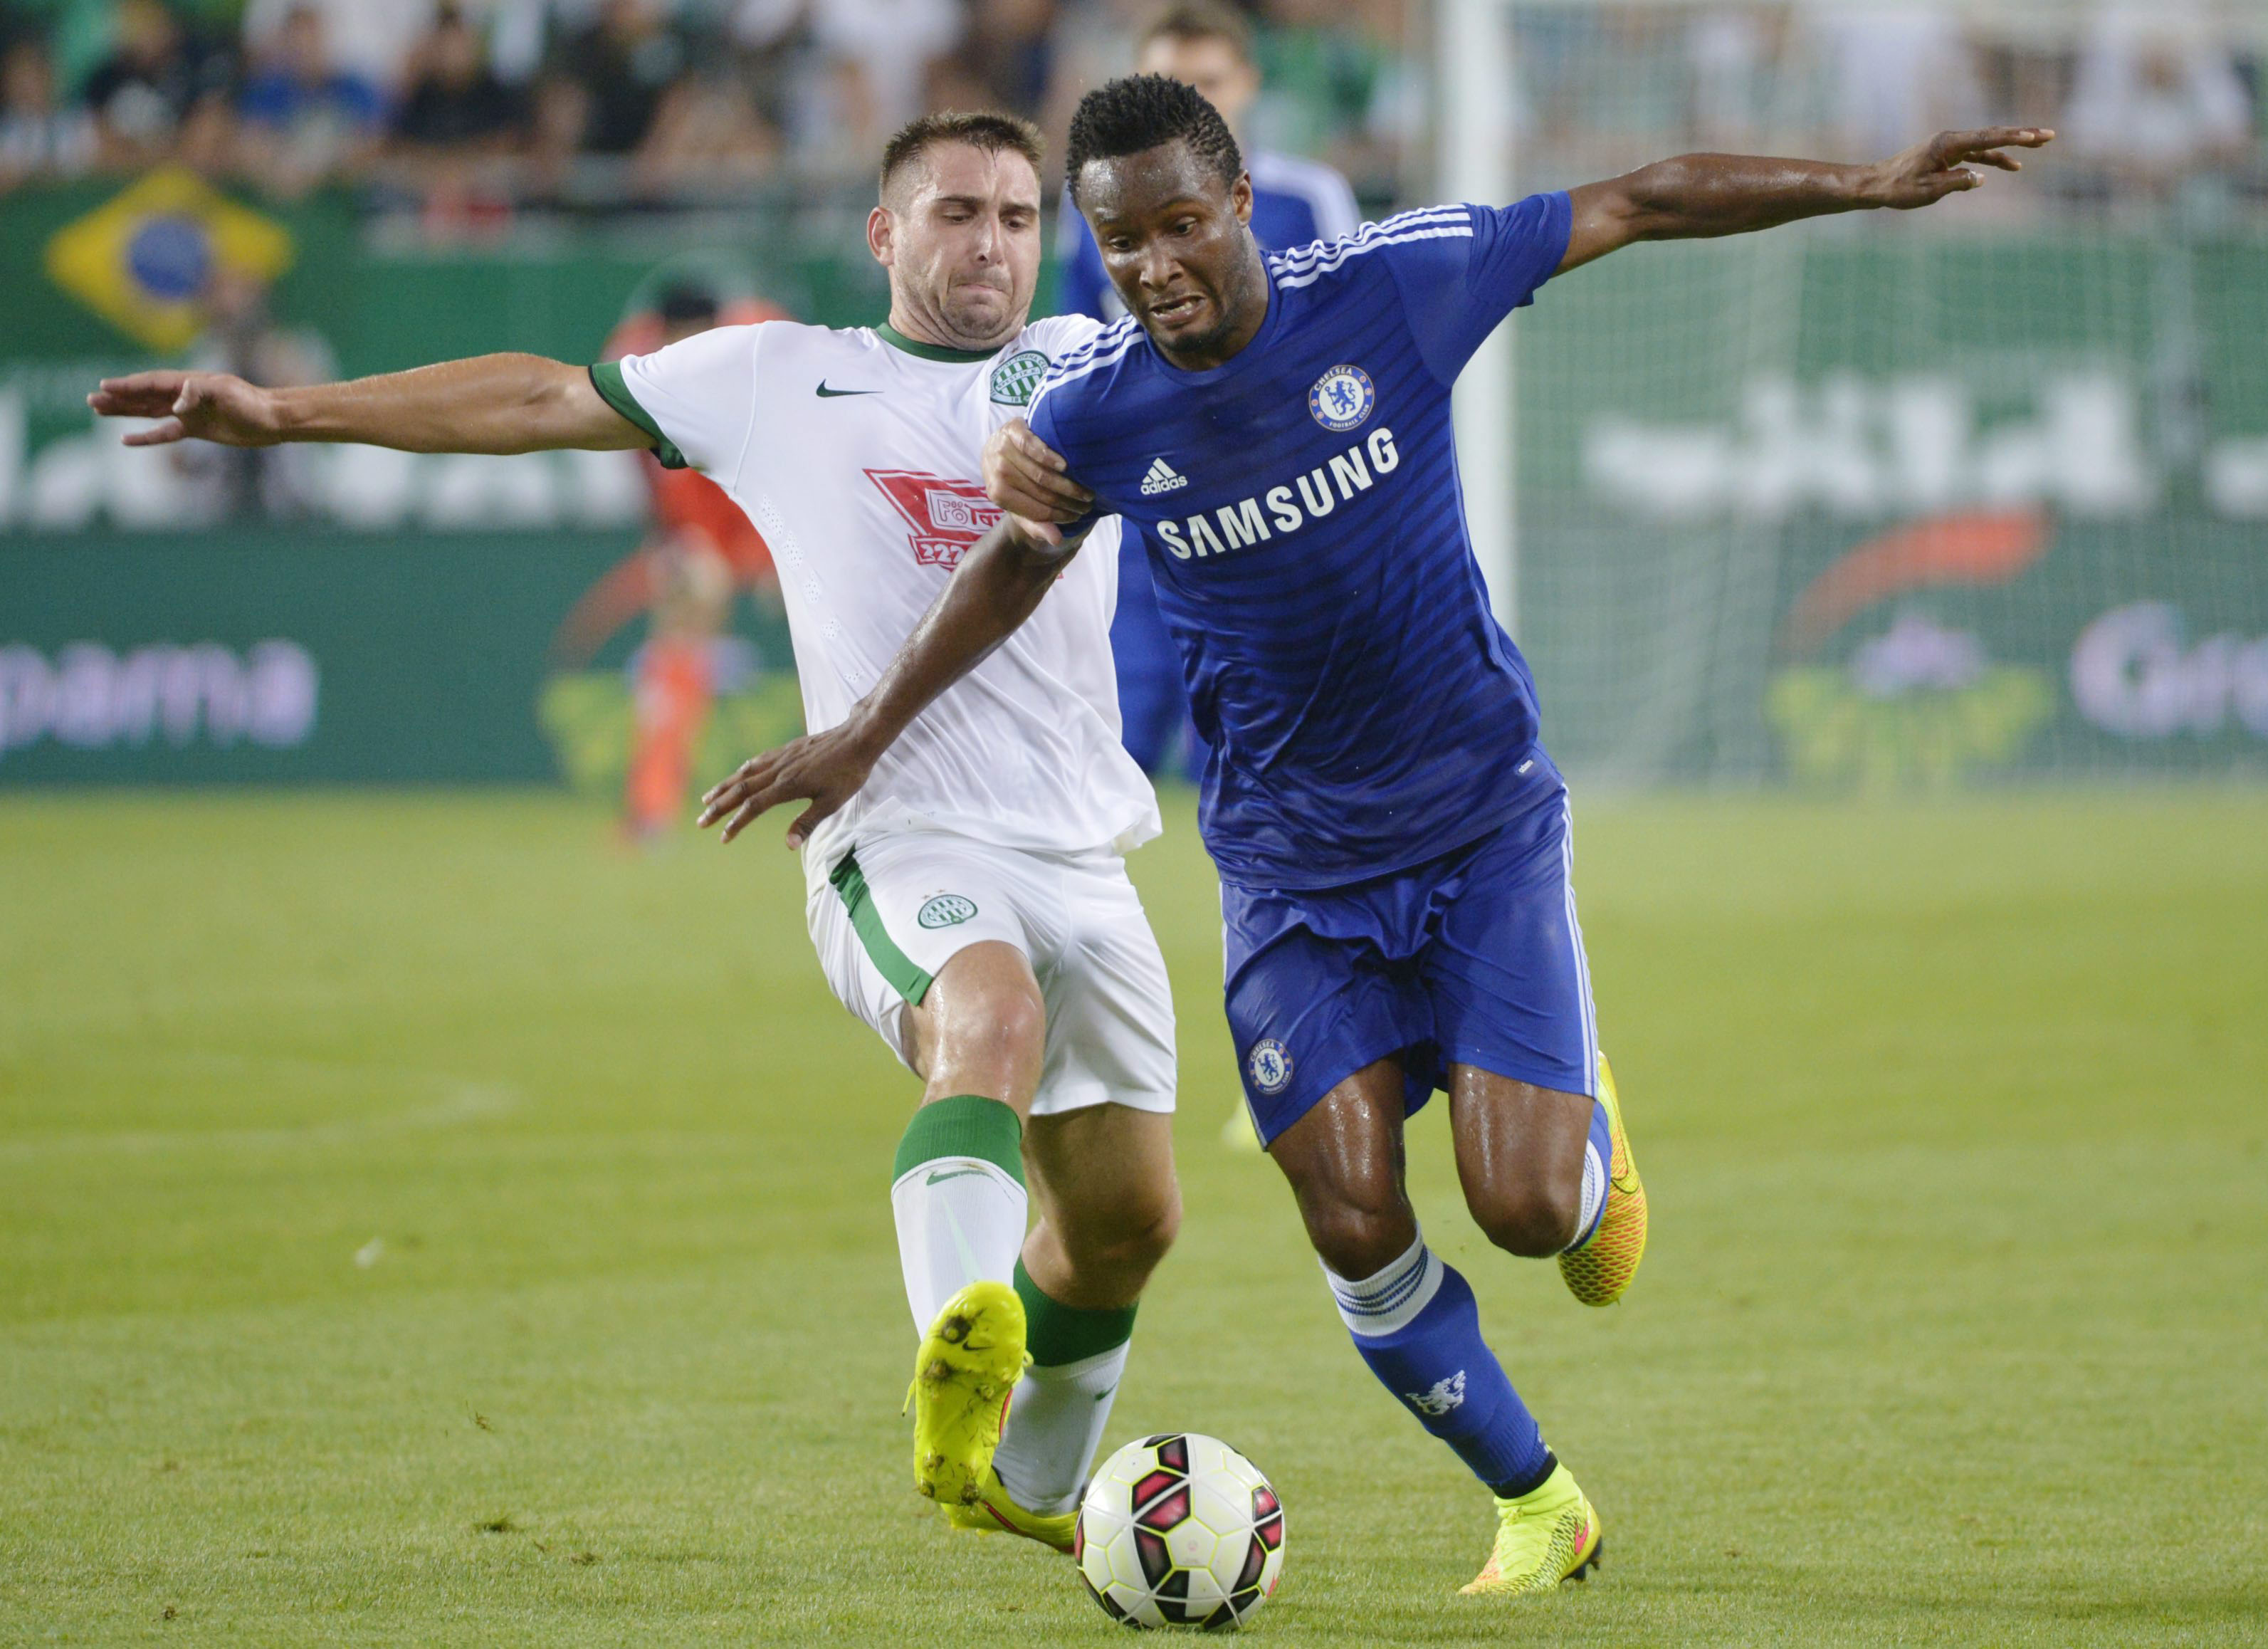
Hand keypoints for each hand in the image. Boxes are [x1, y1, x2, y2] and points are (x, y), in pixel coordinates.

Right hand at [87, 371, 283, 446]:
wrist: (272, 420)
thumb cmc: (252, 402)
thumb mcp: (227, 393)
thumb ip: (199, 394)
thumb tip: (176, 406)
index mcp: (188, 382)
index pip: (151, 383)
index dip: (128, 385)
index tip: (105, 386)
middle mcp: (184, 396)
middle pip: (143, 396)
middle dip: (118, 397)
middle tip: (91, 399)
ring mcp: (188, 413)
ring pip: (148, 412)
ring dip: (125, 411)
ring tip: (98, 410)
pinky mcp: (195, 430)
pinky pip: (164, 433)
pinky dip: (146, 436)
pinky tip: (126, 439)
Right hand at [697, 722, 879, 847]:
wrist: (858, 738)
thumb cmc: (849, 773)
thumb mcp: (832, 803)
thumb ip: (807, 823)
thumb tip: (788, 846)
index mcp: (787, 786)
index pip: (753, 807)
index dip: (736, 823)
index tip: (723, 838)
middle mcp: (778, 770)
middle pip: (740, 790)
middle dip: (719, 807)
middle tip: (701, 821)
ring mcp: (781, 758)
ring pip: (744, 774)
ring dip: (724, 787)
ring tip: (707, 798)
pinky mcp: (787, 749)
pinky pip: (757, 761)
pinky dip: (742, 771)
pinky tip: (738, 774)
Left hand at [983, 419, 1091, 538]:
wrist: (997, 444)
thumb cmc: (1013, 477)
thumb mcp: (1020, 503)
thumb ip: (1035, 523)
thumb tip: (1056, 540)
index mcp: (998, 494)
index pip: (1035, 510)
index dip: (1059, 516)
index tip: (1078, 516)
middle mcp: (997, 473)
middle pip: (1041, 492)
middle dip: (1068, 500)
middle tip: (1087, 502)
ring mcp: (1002, 451)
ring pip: (1040, 473)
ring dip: (1066, 483)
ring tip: (1084, 489)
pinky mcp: (1011, 431)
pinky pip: (1032, 446)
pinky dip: (1049, 457)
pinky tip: (1065, 465)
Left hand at [1863, 127, 2052, 209]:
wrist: (1876, 184)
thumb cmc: (1899, 189)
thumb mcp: (1928, 191)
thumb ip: (1956, 183)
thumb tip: (1981, 178)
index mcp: (1947, 144)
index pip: (1986, 139)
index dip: (2012, 138)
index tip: (2033, 137)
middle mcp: (1950, 140)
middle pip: (1992, 135)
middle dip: (2022, 135)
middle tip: (2049, 135)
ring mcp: (1950, 146)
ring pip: (1987, 143)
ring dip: (2012, 145)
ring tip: (2039, 145)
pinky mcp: (1947, 155)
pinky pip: (1976, 154)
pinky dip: (1993, 158)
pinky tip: (2011, 166)